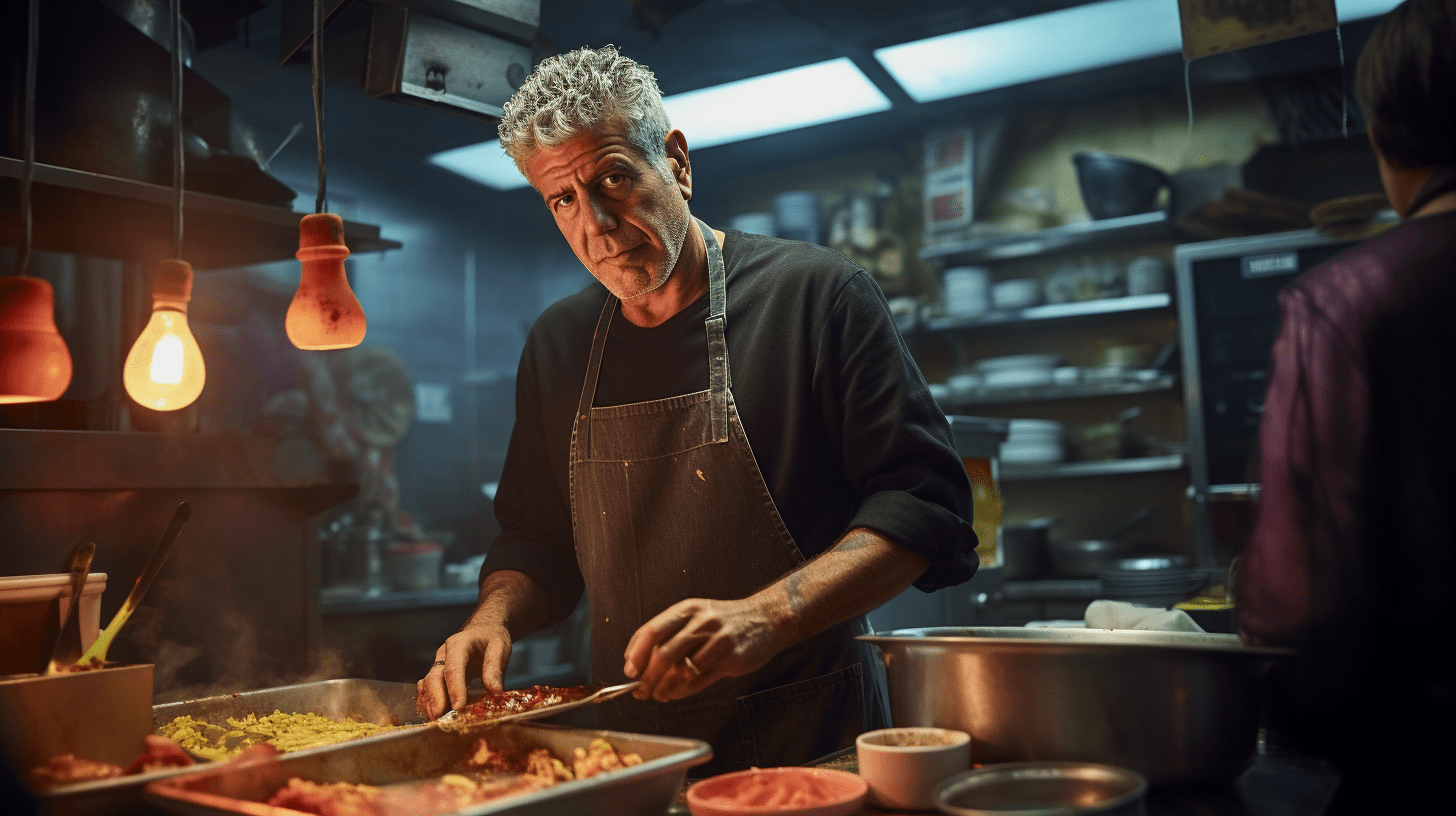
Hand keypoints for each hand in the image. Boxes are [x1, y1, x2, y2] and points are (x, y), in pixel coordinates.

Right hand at [415, 621, 512, 718]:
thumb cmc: (491, 638)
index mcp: (459, 644)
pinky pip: (427, 689)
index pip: (454, 668)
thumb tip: (495, 692)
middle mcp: (444, 654)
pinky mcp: (438, 674)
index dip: (455, 688)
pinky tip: (431, 715)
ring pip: (427, 684)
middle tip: (440, 716)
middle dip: (436, 698)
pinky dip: (427, 701)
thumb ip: (495, 668)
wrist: (483, 630)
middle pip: (434, 677)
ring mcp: (438, 664)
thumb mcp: (499, 648)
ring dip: (429, 702)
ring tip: (436, 720)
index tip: (459, 706)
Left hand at [622, 597, 786, 702]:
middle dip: (648, 678)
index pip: (652, 631)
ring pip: (682, 671)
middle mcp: (702, 622)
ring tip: (659, 695)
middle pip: (664, 654)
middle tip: (641, 691)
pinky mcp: (732, 658)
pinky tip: (676, 693)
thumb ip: (668, 635)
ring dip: (665, 688)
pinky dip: (683, 691)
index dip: (636, 654)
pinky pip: (700, 681)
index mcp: (687, 609)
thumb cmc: (723, 621)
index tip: (629, 672)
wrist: (766, 618)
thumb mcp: (695, 616)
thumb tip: (636, 662)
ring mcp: (719, 640)